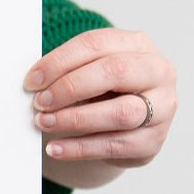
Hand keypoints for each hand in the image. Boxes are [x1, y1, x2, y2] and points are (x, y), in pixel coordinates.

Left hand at [25, 28, 176, 184]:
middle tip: (40, 102)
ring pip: (119, 112)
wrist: (127, 130)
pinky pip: (112, 146)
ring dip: (75, 119)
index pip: (97, 44)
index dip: (60, 62)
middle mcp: (157, 72)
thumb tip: (33, 84)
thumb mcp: (89, 75)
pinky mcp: (151, 141)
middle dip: (71, 87)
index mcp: (138, 45)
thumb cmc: (104, 95)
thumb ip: (68, 73)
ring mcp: (161, 107)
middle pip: (116, 71)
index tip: (32, 81)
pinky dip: (78, 148)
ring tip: (44, 123)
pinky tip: (55, 148)